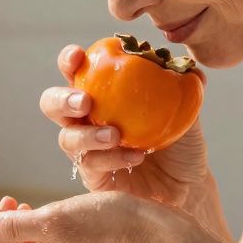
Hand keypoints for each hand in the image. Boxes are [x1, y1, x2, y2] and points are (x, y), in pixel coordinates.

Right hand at [41, 45, 209, 208]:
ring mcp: (87, 149)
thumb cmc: (182, 144)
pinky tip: (135, 155)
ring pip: (67, 138)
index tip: (78, 56)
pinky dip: (111, 158)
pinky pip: (90, 165)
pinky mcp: (93, 177)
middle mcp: (88, 120)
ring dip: (88, 135)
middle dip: (62, 100)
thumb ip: (184, 89)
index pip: (76, 72)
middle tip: (84, 102)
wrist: (188, 186)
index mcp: (103, 95)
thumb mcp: (188, 113)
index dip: (69, 61)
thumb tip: (190, 70)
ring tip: (114, 135)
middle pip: (52, 105)